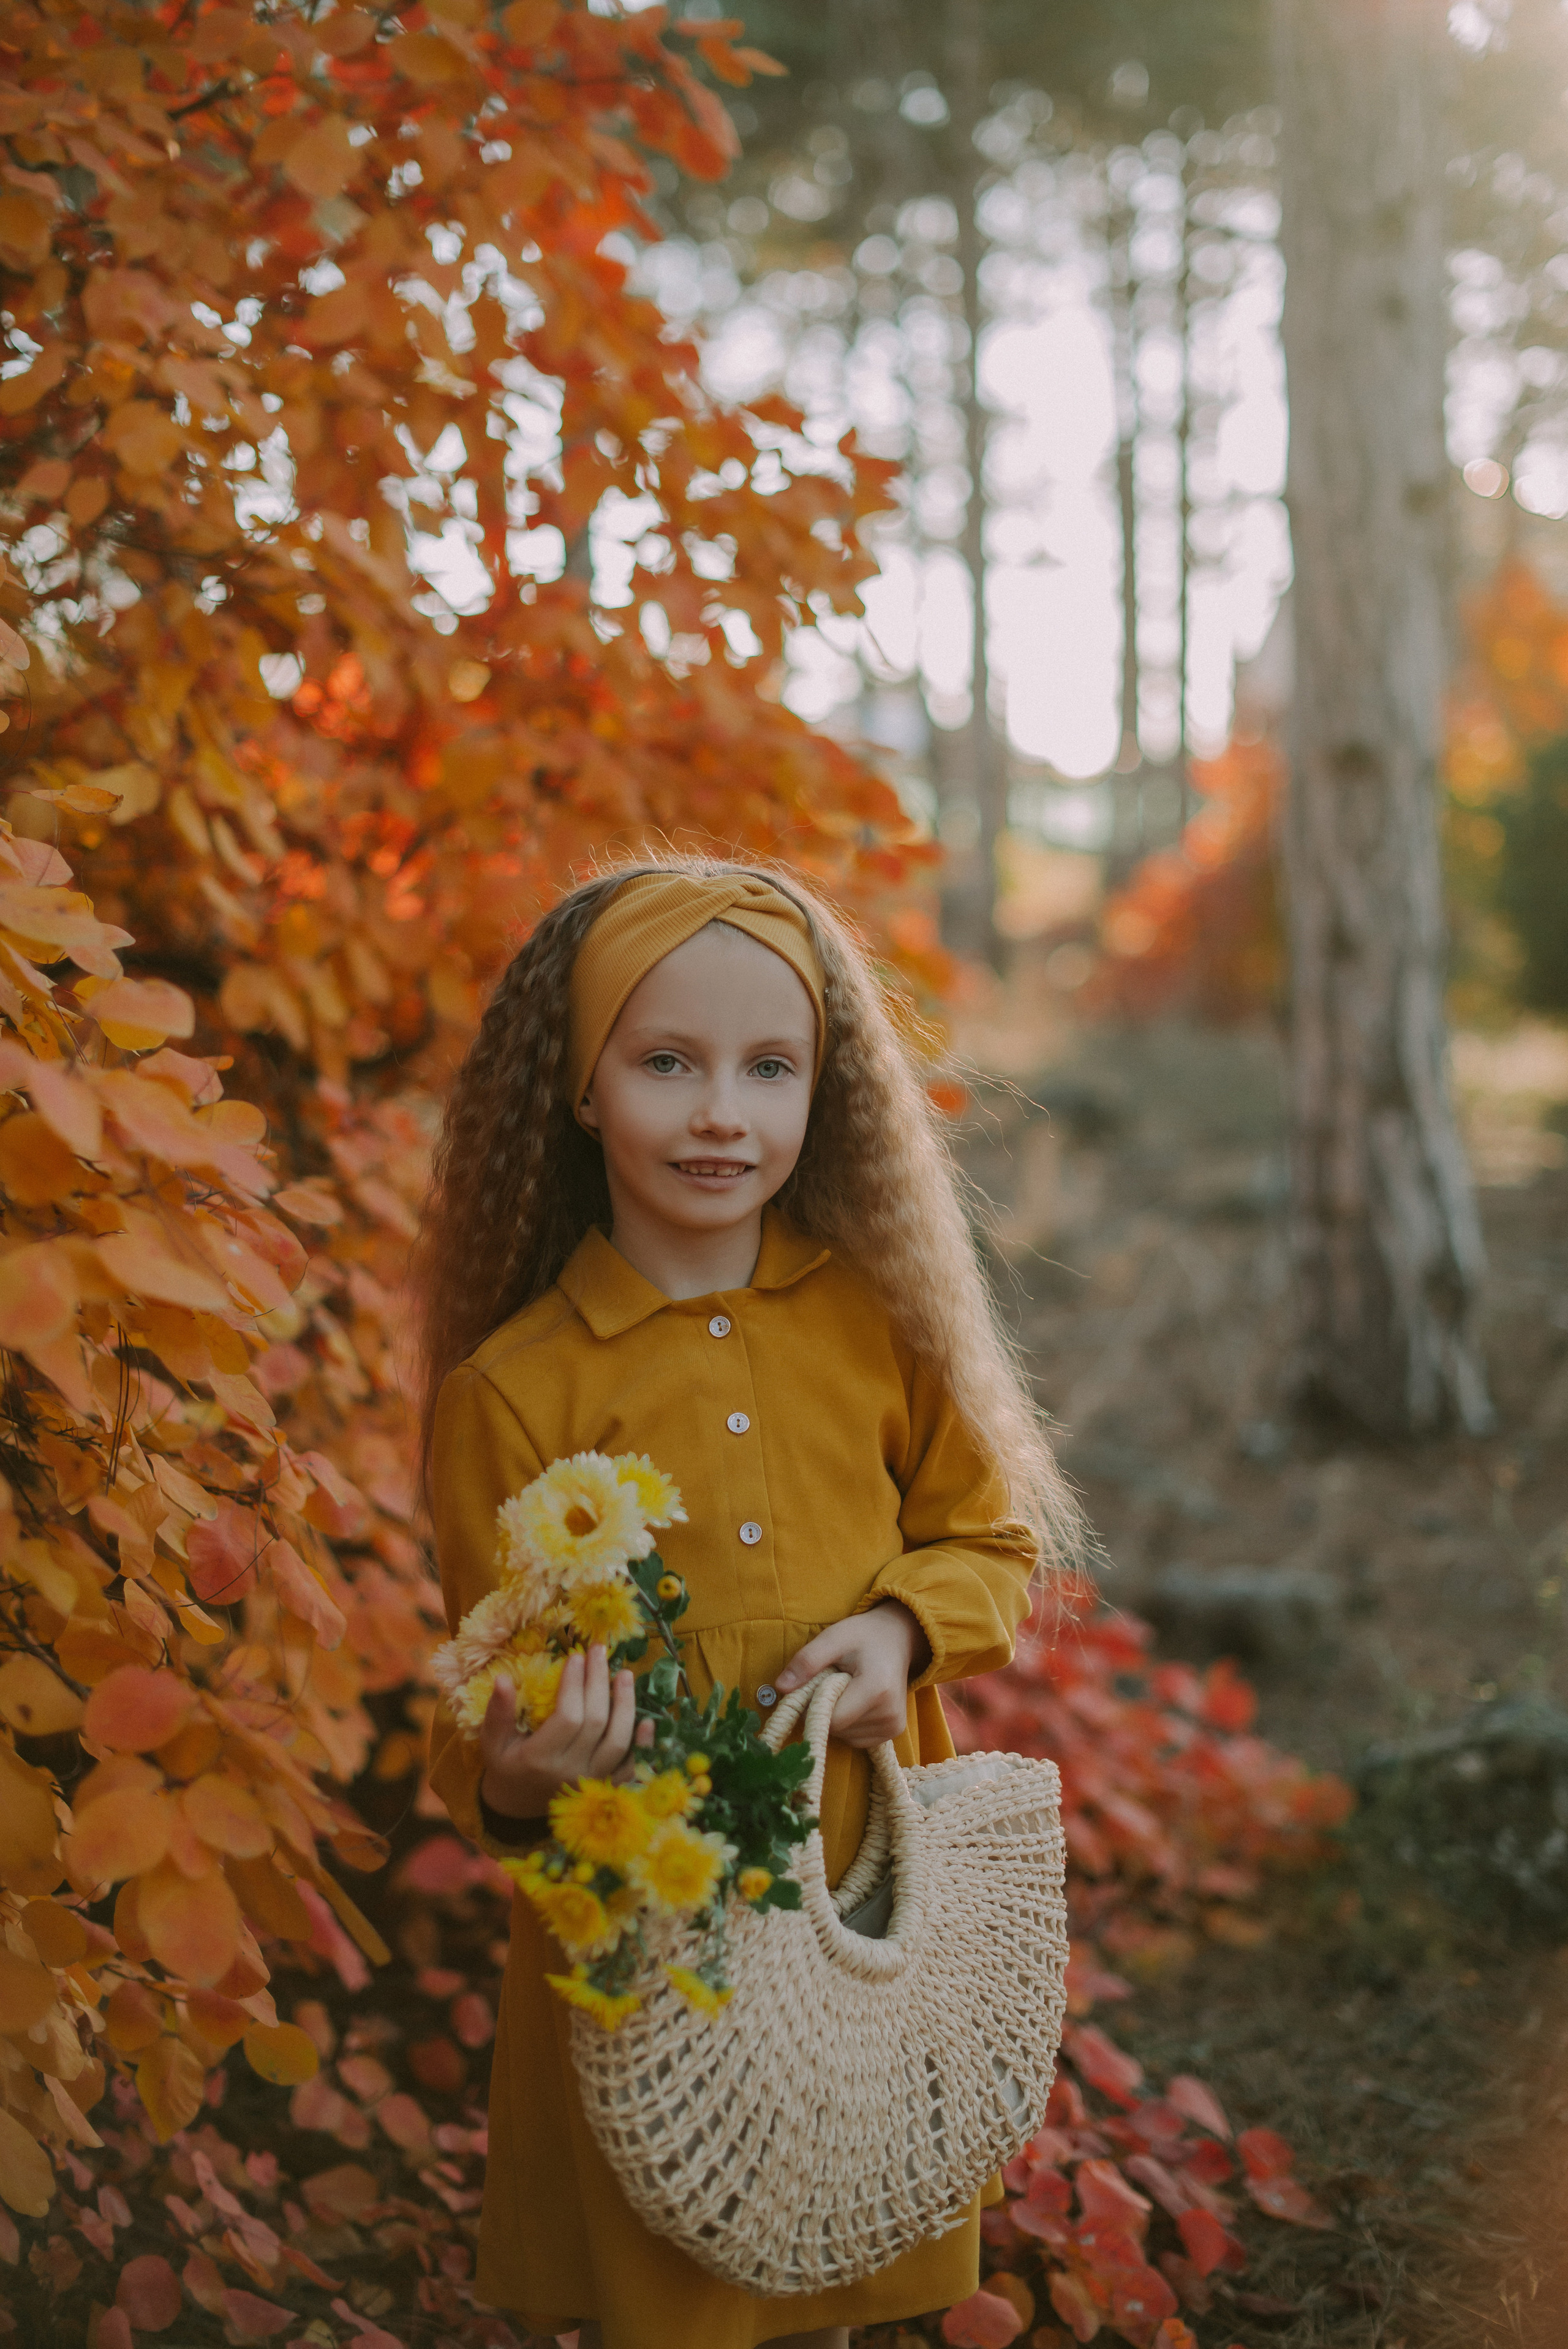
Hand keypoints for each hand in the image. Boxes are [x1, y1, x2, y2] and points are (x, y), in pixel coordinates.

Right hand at [479, 1645, 648, 1821]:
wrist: (517, 1807)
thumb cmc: (505, 1766)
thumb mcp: (492, 1742)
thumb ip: (498, 1713)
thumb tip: (503, 1678)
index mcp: (539, 1760)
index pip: (567, 1717)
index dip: (574, 1685)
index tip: (575, 1656)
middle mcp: (569, 1773)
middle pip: (596, 1723)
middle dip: (599, 1682)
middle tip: (599, 1651)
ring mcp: (591, 1782)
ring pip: (618, 1742)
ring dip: (626, 1705)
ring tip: (625, 1674)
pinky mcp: (606, 1788)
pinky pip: (631, 1768)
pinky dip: (643, 1745)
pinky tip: (649, 1720)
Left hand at [774, 1601, 930, 1747]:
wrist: (899, 1637)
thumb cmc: (864, 1636)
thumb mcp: (833, 1637)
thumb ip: (807, 1661)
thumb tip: (781, 1687)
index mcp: (877, 1689)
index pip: (832, 1719)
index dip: (814, 1706)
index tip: (813, 1685)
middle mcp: (890, 1714)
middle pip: (838, 1729)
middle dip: (825, 1709)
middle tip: (832, 1681)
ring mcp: (894, 1726)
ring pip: (845, 1736)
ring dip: (837, 1717)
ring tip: (846, 1688)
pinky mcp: (895, 1731)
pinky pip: (857, 1738)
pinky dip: (848, 1724)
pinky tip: (855, 1701)